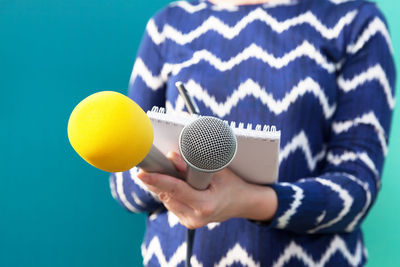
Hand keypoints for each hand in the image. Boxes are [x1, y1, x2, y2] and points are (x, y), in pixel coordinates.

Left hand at [137, 151, 277, 228]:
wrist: (242, 204)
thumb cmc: (232, 185)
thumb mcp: (216, 172)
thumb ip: (193, 166)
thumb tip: (171, 157)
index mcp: (205, 206)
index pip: (175, 190)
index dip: (157, 180)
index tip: (140, 174)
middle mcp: (195, 218)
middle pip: (166, 195)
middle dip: (155, 179)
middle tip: (145, 164)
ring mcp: (190, 222)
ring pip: (166, 199)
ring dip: (160, 184)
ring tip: (158, 170)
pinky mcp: (187, 222)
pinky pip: (171, 203)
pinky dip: (168, 191)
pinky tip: (169, 181)